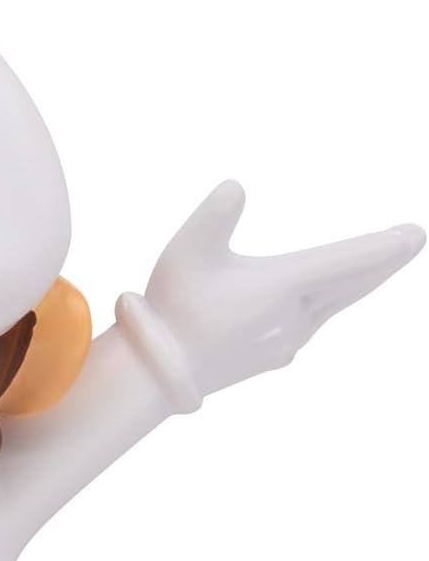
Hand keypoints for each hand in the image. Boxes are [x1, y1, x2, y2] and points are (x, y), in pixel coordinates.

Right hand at [144, 180, 423, 397]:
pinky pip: (314, 321)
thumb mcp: (184, 251)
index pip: (346, 261)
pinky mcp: (276, 354)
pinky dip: (330, 301)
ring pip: (335, 302)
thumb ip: (214, 215)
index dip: (383, 247)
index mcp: (281, 285)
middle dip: (384, 259)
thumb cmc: (171, 309)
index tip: (416, 235)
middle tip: (413, 239)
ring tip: (381, 263)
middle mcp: (294, 315)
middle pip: (352, 282)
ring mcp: (288, 339)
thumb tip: (236, 185)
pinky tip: (325, 301)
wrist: (159, 374)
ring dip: (359, 280)